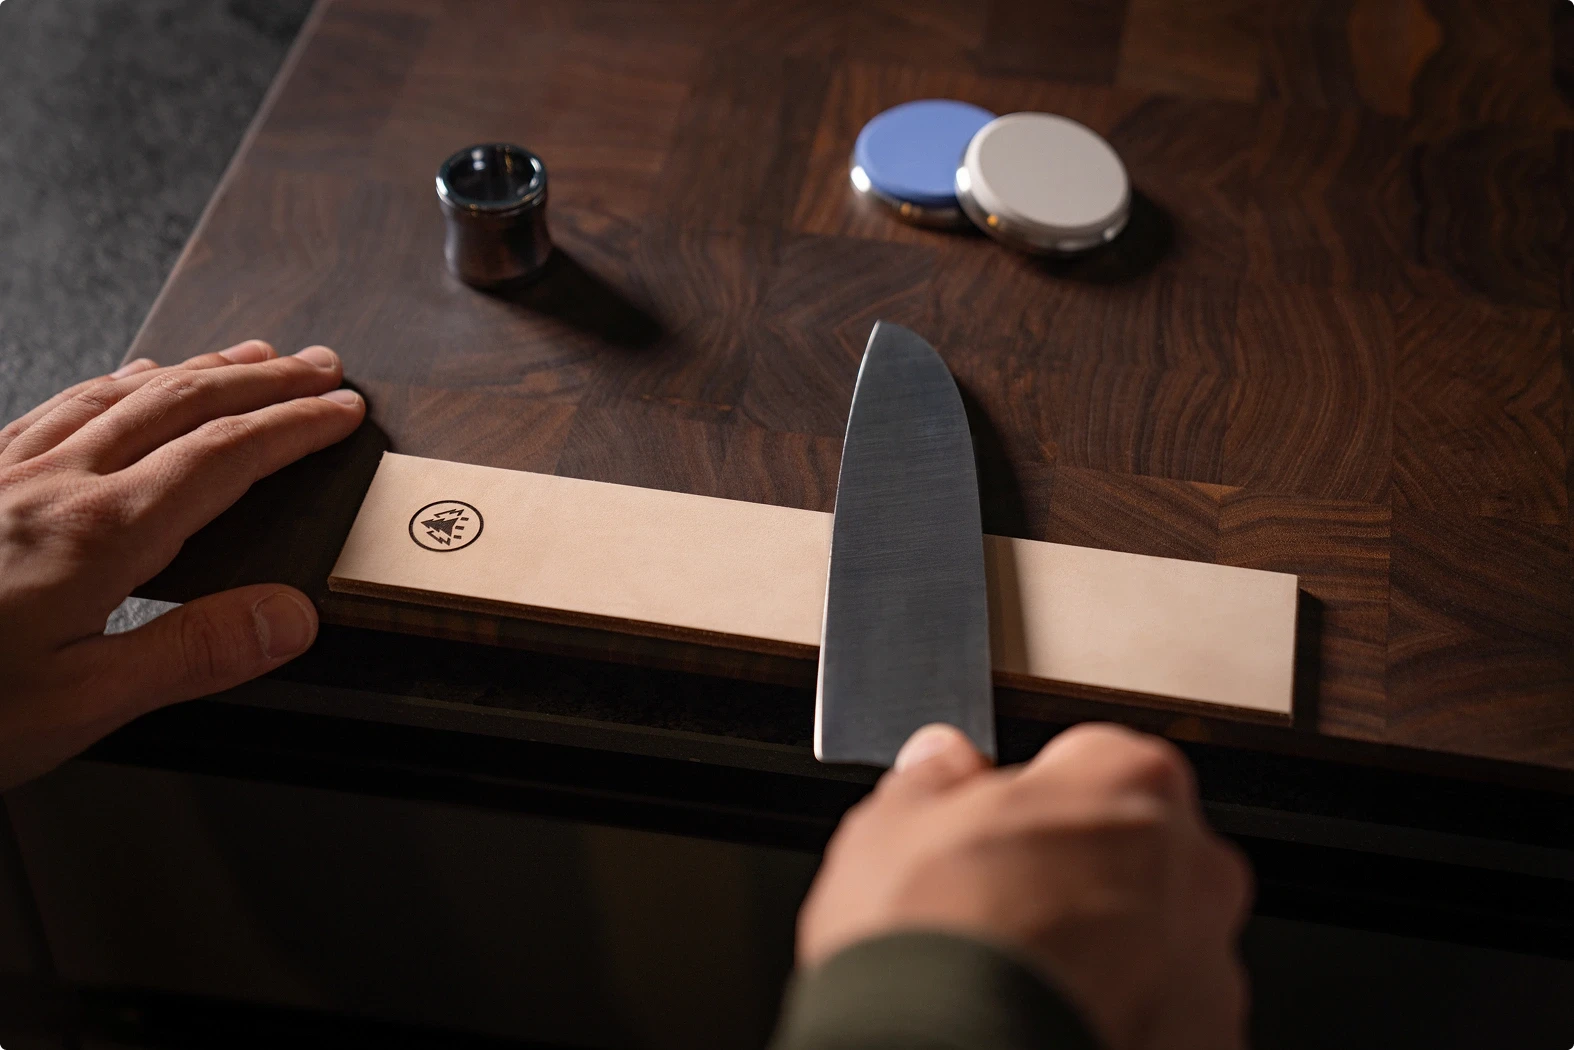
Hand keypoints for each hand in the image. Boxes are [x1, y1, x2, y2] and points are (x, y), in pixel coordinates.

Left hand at [0, 340, 364, 789]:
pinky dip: (116, 383)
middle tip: (319, 365)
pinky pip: (57, 405)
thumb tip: (293, 616)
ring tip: (246, 357)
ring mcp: (4, 474)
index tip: (342, 409)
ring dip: (195, 369)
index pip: (222, 458)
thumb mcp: (76, 708)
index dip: (292, 427)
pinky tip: (124, 383)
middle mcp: (50, 485)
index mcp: (94, 536)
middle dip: (260, 381)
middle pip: (178, 405)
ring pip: (118, 392)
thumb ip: (192, 654)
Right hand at [797, 722, 1251, 1049]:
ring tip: (1021, 981)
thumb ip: (932, 779)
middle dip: (1082, 873)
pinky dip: (1120, 1018)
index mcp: (1128, 780)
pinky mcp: (1209, 1040)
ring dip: (1107, 952)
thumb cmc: (935, 942)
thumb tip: (941, 759)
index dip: (1034, 799)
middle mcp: (1194, 864)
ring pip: (1157, 940)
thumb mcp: (890, 828)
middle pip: (1137, 850)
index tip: (996, 830)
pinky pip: (1165, 1016)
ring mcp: (1211, 963)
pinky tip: (1054, 1023)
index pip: (1091, 761)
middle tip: (1005, 910)